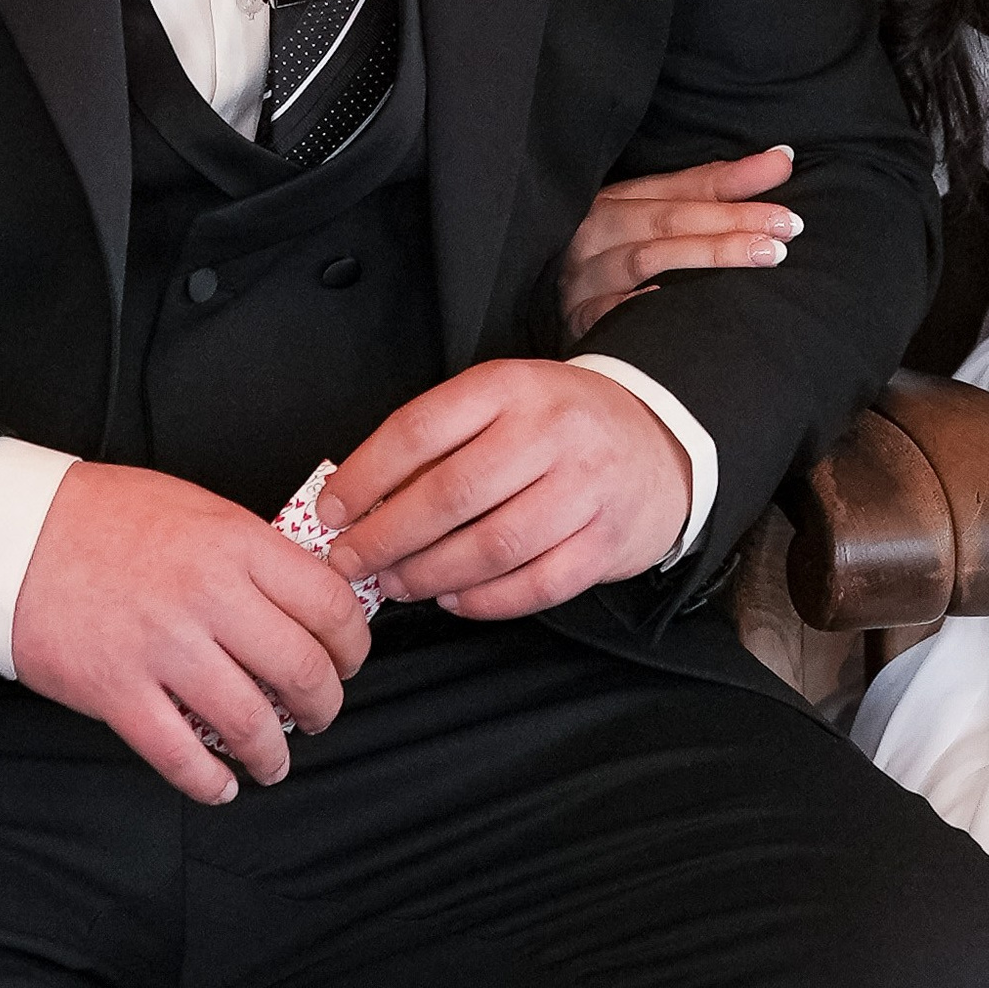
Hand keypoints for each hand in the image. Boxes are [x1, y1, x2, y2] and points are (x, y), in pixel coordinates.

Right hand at [11, 462, 371, 804]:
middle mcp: (210, 596)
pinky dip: (208, 781)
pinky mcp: (116, 691)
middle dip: (325, 704)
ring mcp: (163, 647)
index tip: (350, 659)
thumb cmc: (108, 515)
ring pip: (249, 720)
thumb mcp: (201, 510)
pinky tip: (221, 785)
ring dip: (274, 752)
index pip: (329, 603)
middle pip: (301, 668)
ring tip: (275, 761)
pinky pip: (178, 753)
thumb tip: (303, 599)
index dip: (353, 642)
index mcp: (238, 544)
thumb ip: (254, 555)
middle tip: (322, 713)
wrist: (15, 534)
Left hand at [316, 361, 690, 619]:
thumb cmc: (559, 425)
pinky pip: (535, 585)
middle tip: (350, 562)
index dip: (365, 476)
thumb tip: (359, 501)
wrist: (657, 442)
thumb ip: (439, 443)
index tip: (331, 511)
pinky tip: (452, 598)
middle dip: (386, 536)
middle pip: (452, 493)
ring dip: (429, 573)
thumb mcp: (503, 403)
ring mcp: (587, 488)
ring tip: (396, 583)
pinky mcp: (607, 541)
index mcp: (513, 386)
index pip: (420, 429)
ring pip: (492, 545)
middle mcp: (553, 432)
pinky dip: (484, 601)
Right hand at [559, 146, 799, 342]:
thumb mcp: (653, 216)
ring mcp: (582, 275)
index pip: (683, 186)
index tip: (785, 169)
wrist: (538, 301)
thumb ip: (713, 189)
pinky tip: (675, 301)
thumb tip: (783, 157)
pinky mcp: (574, 317)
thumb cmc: (614, 256)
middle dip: (733, 220)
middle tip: (788, 226)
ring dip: (709, 255)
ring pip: (648, 259)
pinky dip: (641, 305)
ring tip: (765, 256)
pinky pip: (609, 311)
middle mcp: (595, 230)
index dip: (735, 180)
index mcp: (615, 198)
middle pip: (670, 220)